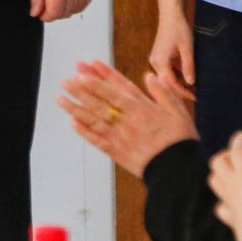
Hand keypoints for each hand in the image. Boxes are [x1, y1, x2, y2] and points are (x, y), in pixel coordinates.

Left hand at [29, 0, 93, 21]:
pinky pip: (82, 5)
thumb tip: (35, 12)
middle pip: (63, 14)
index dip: (44, 15)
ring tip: (56, 1)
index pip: (53, 14)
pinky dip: (75, 6)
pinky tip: (67, 0)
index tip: (39, 12)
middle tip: (45, 6)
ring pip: (73, 11)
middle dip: (53, 13)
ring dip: (64, 10)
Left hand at [57, 60, 198, 177]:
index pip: (116, 89)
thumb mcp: (179, 113)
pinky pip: (97, 140)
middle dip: (81, 89)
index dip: (100, 77)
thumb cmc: (181, 141)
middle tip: (65, 80)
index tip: (86, 67)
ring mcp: (120, 137)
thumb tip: (150, 76)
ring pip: (94, 119)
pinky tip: (72, 122)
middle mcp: (127, 121)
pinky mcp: (117, 153)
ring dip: (75, 108)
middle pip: (100, 102)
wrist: (179, 173)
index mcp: (142, 109)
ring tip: (60, 98)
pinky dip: (84, 131)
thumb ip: (164, 93)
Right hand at [149, 7, 195, 93]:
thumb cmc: (179, 28)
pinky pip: (168, 70)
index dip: (183, 92)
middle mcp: (155, 62)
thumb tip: (191, 83)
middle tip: (196, 96)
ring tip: (194, 89)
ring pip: (167, 77)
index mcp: (160, 61)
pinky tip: (188, 78)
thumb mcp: (187, 48)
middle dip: (181, 90)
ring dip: (179, 83)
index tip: (195, 97)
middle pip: (167, 82)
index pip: (171, 83)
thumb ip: (188, 67)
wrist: (171, 14)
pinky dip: (177, 75)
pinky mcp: (159, 56)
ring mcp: (156, 59)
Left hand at [210, 131, 241, 240]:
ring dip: (220, 175)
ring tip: (231, 176)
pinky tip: (232, 204)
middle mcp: (232, 182)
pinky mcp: (229, 216)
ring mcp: (228, 199)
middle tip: (236, 156)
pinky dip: (224, 203)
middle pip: (218, 162)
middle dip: (225, 156)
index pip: (237, 149)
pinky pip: (220, 207)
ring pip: (214, 181)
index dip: (239, 140)